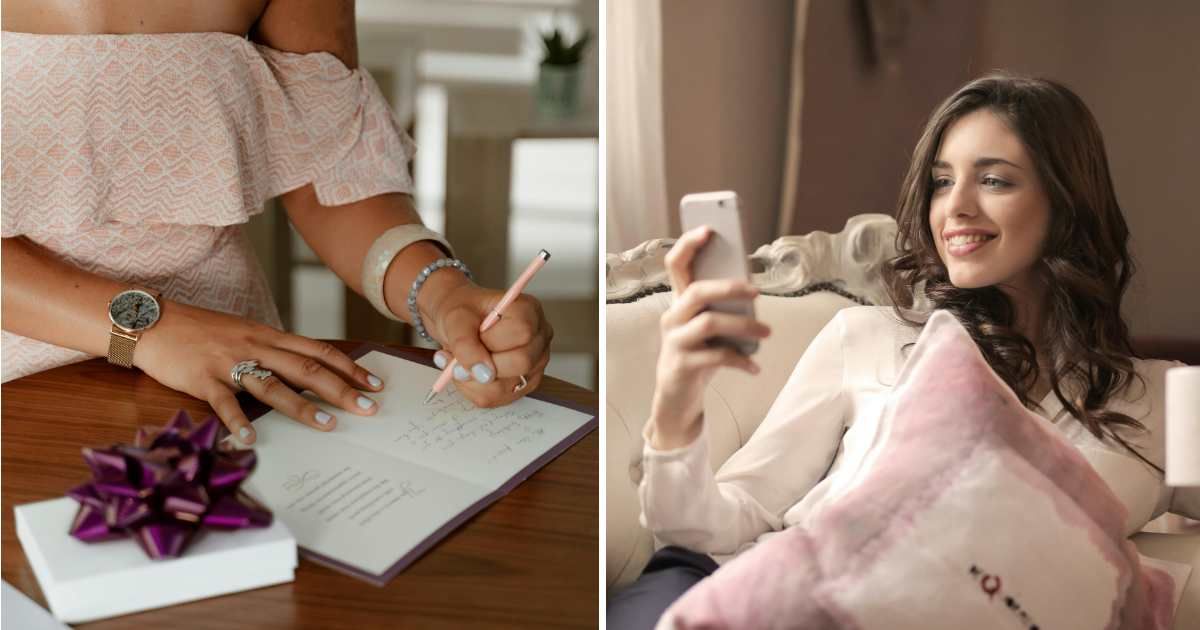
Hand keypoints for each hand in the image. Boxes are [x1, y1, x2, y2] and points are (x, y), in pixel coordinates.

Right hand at [136, 302, 385, 444]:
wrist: (152, 320)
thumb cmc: (201, 331)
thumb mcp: (245, 333)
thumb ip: (273, 350)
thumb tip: (305, 369)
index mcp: (269, 335)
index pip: (319, 351)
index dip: (349, 367)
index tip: (375, 382)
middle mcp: (256, 346)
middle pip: (307, 369)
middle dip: (341, 389)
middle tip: (368, 407)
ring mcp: (229, 362)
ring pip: (273, 385)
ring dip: (303, 407)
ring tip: (328, 425)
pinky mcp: (202, 378)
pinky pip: (224, 402)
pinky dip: (238, 422)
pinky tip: (251, 440)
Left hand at [423, 283, 552, 407]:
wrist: (459, 323)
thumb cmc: (463, 314)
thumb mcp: (456, 318)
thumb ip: (465, 342)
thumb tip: (480, 372)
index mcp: (529, 311)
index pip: (522, 332)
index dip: (492, 340)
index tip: (474, 336)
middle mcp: (538, 339)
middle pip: (521, 362)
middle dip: (483, 364)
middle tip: (460, 356)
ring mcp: (534, 365)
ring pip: (507, 387)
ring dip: (473, 380)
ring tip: (460, 363)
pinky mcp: (523, 385)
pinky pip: (498, 399)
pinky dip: (474, 389)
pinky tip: (469, 372)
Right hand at [649, 226, 769, 449]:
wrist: (676, 398)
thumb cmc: (698, 355)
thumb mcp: (707, 329)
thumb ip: (721, 308)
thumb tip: (751, 291)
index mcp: (679, 302)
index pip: (675, 265)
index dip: (688, 245)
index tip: (708, 230)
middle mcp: (672, 317)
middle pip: (696, 291)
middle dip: (728, 287)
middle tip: (756, 290)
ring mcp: (674, 342)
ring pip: (709, 322)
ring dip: (743, 324)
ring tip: (767, 332)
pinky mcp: (681, 366)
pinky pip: (716, 357)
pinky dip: (740, 360)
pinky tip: (754, 367)